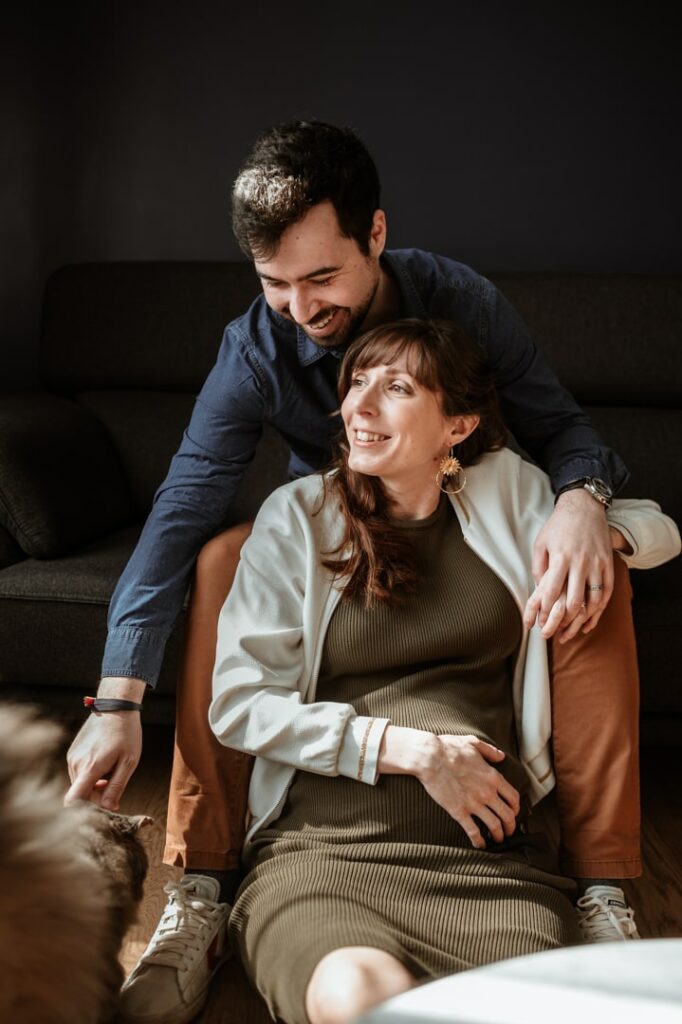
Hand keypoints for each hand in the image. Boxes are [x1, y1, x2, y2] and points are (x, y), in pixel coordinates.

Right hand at [64, 677, 144, 808]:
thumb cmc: (126, 734)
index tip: (97, 811)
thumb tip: (109, 809)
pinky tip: (104, 763)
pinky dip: (90, 775)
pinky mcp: (73, 752)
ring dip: (94, 785)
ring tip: (111, 770)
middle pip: (80, 794)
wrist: (116, 706)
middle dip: (96, 797)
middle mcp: (76, 763)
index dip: (82, 811)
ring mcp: (72, 756)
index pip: (73, 799)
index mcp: (90, 767)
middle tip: (115, 786)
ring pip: (80, 784)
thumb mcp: (128, 762)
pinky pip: (79, 772)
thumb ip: (117, 787)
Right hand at [378, 726, 519, 848]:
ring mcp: (473, 803)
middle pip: (508, 815)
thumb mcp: (473, 743)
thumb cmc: (449, 748)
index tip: (514, 813)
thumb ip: (490, 751)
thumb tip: (501, 756)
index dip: (516, 808)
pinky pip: (473, 831)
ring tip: (497, 840)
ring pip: (494, 825)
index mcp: (492, 776)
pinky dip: (479, 841)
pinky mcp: (459, 811)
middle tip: (509, 831)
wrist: (429, 757)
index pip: (513, 797)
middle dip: (511, 826)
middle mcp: (487, 792)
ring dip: (498, 836)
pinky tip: (480, 845)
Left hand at [525, 488, 613, 639]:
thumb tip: (539, 590)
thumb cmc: (558, 526)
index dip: (545, 610)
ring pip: (594, 600)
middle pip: (575, 600)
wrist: (584, 506)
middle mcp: (581, 562)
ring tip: (571, 631)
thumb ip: (539, 567)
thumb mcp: (541, 543)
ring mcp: (598, 563)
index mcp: (561, 557)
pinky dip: (600, 609)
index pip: (553, 591)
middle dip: (563, 621)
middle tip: (553, 633)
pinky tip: (590, 620)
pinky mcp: (609, 564)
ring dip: (582, 620)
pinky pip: (607, 592)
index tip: (539, 622)